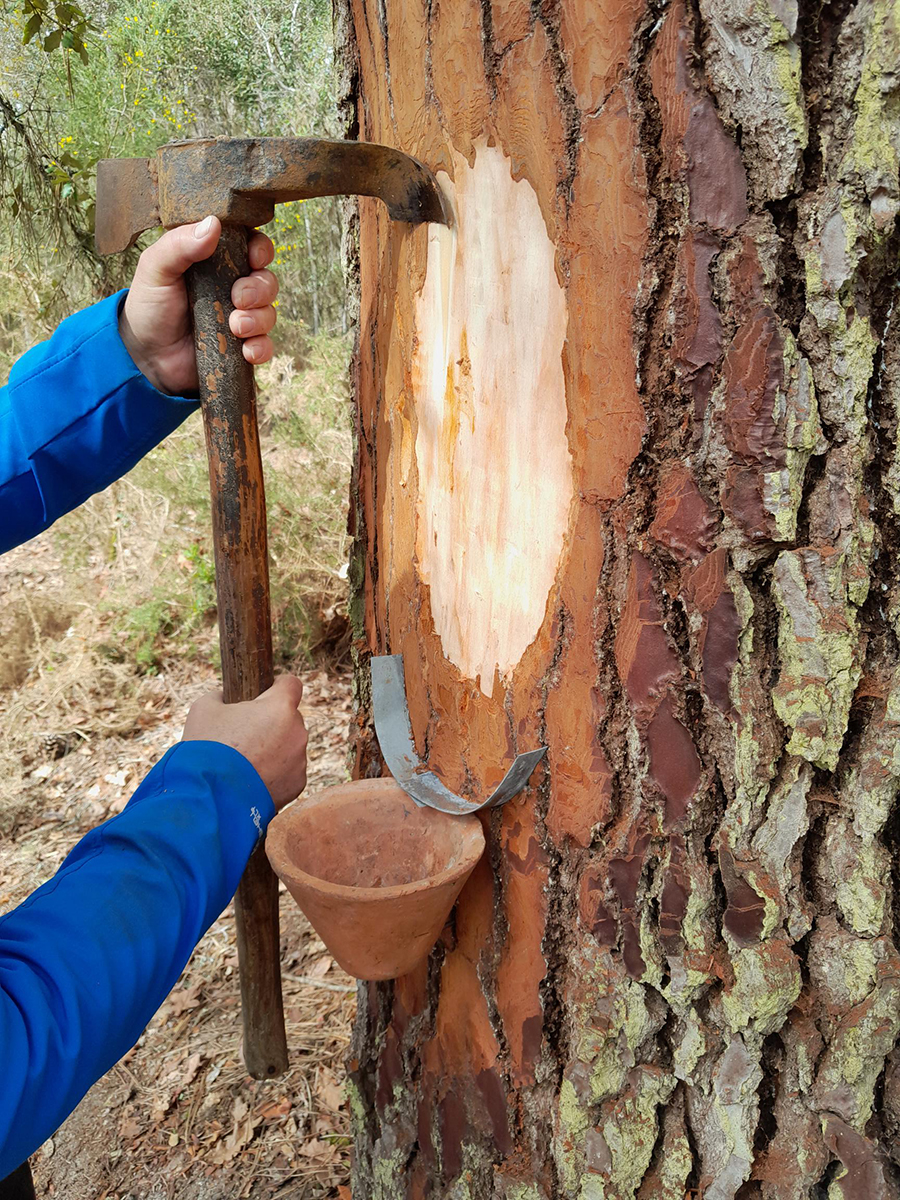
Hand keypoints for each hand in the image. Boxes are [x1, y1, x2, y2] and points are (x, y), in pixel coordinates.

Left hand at [119, 215, 278, 395]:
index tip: (254, 257)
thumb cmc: (149, 305)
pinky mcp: (240, 347)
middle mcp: (232, 287)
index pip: (251, 245)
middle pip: (266, 279)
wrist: (145, 355)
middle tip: (238, 298)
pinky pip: (265, 346)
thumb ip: (180, 244)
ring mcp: (238, 318)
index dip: (260, 249)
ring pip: (268, 313)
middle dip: (260, 288)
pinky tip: (245, 349)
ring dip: (259, 319)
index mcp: (215, 261)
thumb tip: (213, 223)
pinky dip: (261, 347)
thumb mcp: (156, 268)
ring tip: (236, 327)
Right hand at [182, 676, 307, 809]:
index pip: (291, 683)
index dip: (276, 686)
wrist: (210, 798)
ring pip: (289, 746)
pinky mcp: (298, 785)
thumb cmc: (206, 748)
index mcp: (279, 707)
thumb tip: (225, 698)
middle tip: (242, 736)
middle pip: (288, 718)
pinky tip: (251, 780)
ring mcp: (300, 760)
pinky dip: (274, 773)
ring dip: (273, 750)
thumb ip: (222, 696)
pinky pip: (288, 771)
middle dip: (270, 723)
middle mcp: (297, 731)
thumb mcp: (204, 709)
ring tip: (244, 763)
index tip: (264, 694)